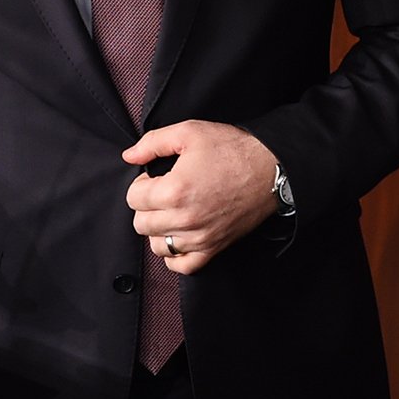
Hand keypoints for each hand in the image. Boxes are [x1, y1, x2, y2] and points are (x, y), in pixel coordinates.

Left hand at [123, 120, 278, 273]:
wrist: (269, 168)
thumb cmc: (232, 149)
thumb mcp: (189, 132)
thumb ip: (153, 143)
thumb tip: (129, 156)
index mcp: (174, 190)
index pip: (133, 198)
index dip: (141, 184)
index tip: (154, 178)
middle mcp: (184, 219)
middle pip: (141, 223)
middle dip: (147, 206)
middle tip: (162, 193)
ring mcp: (199, 237)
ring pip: (157, 245)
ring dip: (159, 229)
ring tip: (172, 212)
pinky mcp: (213, 248)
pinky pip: (181, 266)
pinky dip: (175, 254)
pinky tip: (180, 236)